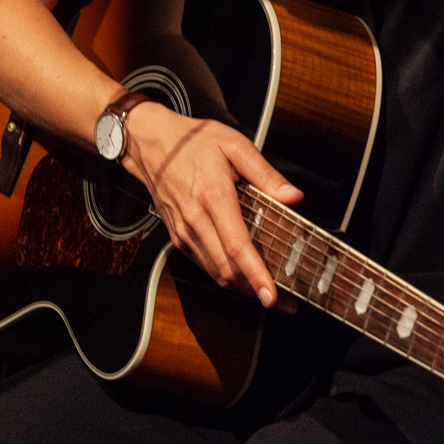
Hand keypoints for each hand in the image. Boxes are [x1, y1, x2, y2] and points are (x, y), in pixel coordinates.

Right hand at [120, 101, 302, 305]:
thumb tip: (292, 195)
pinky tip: (242, 272)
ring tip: (267, 289)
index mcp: (214, 196)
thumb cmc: (191, 142)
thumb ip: (265, 174)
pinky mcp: (178, 237)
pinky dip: (224, 274)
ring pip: (215, 273)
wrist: (151, 143)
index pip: (237, 246)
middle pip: (227, 269)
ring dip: (241, 286)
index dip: (256, 274)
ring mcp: (185, 231)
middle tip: (285, 301)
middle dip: (255, 289)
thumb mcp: (234, 145)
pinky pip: (204, 264)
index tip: (271, 295)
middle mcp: (196, 220)